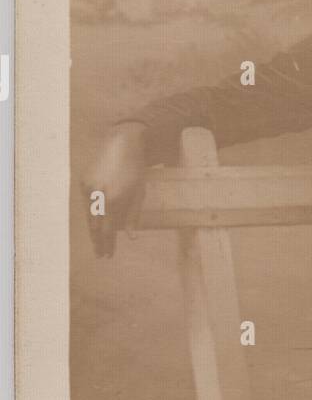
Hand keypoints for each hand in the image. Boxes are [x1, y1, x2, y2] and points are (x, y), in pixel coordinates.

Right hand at [82, 123, 148, 257]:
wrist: (122, 144)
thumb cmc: (136, 170)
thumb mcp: (139, 194)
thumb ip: (133, 217)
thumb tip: (131, 238)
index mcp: (114, 200)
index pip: (108, 230)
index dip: (108, 245)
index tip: (108, 256)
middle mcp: (98, 196)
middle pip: (95, 227)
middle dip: (98, 242)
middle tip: (100, 255)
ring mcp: (88, 188)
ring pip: (88, 216)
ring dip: (93, 230)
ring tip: (97, 243)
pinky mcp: (83, 181)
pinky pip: (86, 203)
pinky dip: (90, 213)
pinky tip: (94, 222)